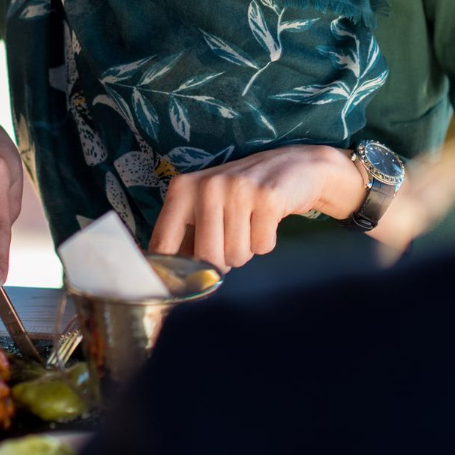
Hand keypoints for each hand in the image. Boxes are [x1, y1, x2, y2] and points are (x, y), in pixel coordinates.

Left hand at [148, 145, 365, 271]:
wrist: (292, 166)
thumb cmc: (241, 194)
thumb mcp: (205, 206)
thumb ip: (185, 239)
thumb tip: (168, 283)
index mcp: (182, 189)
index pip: (162, 244)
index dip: (171, 274)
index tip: (180, 288)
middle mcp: (207, 186)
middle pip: (206, 258)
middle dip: (222, 261)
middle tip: (232, 239)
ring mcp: (238, 189)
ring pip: (236, 256)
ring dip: (246, 250)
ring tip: (250, 224)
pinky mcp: (267, 197)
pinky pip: (262, 247)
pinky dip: (266, 242)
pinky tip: (267, 219)